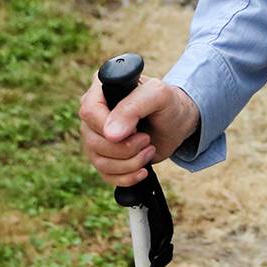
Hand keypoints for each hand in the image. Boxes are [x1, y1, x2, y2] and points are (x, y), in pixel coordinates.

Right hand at [77, 74, 200, 186]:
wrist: (177, 123)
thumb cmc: (168, 103)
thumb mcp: (158, 95)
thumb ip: (133, 108)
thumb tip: (110, 134)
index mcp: (100, 89)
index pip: (89, 111)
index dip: (110, 126)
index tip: (136, 129)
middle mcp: (93, 113)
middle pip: (93, 140)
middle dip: (125, 148)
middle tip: (147, 139)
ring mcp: (96, 136)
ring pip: (98, 161)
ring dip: (129, 163)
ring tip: (149, 150)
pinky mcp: (104, 156)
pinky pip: (105, 175)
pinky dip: (127, 176)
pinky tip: (143, 168)